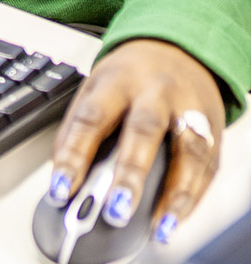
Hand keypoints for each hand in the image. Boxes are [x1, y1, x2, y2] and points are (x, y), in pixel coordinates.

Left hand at [47, 38, 222, 245]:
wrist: (175, 48)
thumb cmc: (128, 75)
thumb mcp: (95, 87)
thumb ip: (77, 127)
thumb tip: (62, 172)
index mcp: (115, 80)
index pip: (90, 117)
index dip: (74, 154)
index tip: (61, 188)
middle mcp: (154, 92)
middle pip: (143, 130)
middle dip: (130, 172)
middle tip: (115, 209)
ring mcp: (188, 110)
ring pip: (187, 150)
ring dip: (173, 193)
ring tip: (157, 226)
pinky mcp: (213, 131)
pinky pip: (207, 168)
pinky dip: (192, 198)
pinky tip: (174, 218)